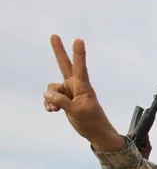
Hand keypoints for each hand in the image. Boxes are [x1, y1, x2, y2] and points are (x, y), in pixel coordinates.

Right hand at [44, 36, 123, 151]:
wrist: (96, 133)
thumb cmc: (92, 122)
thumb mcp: (77, 113)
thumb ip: (62, 102)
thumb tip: (47, 94)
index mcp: (83, 87)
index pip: (80, 67)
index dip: (79, 54)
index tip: (79, 40)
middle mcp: (75, 86)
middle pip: (64, 65)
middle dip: (59, 51)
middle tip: (54, 35)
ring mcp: (69, 92)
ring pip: (51, 89)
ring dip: (50, 99)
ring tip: (55, 109)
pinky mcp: (64, 99)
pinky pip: (50, 97)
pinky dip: (49, 103)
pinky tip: (52, 111)